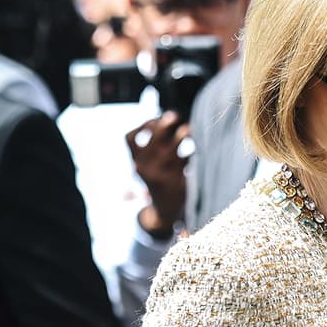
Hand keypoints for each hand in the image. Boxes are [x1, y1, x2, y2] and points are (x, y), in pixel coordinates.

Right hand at [126, 111, 189, 233]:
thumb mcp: (149, 166)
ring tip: (189, 128)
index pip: (129, 138)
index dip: (143, 125)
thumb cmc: (159, 181)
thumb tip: (171, 116)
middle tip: (175, 115)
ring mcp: (162, 174)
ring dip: (182, 134)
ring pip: (172, 147)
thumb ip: (156, 145)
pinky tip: (196, 146)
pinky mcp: (177, 181)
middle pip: (153, 138)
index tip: (155, 120)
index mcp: (136, 162)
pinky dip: (192, 149)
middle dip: (164, 123)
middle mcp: (145, 167)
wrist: (163, 211)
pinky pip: (187, 158)